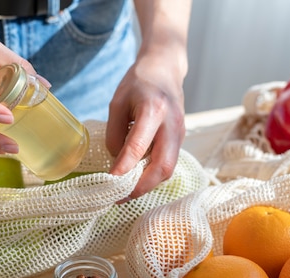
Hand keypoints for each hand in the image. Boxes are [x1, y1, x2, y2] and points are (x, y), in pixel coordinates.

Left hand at [105, 57, 186, 200]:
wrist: (165, 68)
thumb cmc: (138, 82)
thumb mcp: (117, 103)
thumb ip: (115, 133)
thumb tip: (116, 162)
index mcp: (154, 110)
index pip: (138, 147)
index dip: (123, 168)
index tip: (109, 181)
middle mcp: (171, 124)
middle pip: (162, 166)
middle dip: (141, 187)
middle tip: (119, 197)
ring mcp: (180, 133)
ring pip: (168, 169)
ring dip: (147, 185)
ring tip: (125, 193)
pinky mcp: (180, 139)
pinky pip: (168, 163)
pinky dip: (153, 176)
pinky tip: (137, 180)